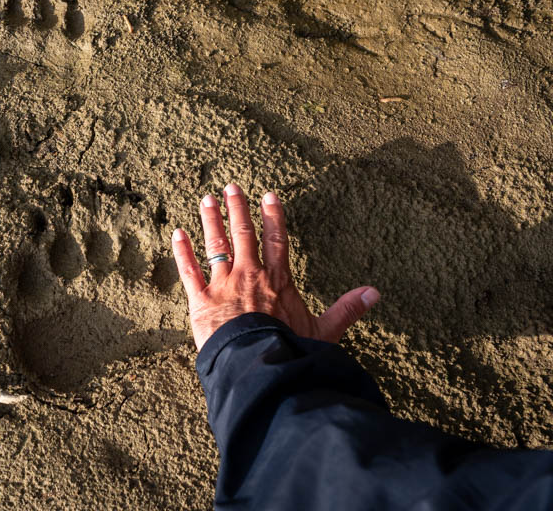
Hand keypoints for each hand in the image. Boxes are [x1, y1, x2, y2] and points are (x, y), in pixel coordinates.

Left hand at [171, 184, 379, 349]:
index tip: (268, 195)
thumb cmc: (290, 351)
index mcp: (278, 281)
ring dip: (211, 221)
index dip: (273, 216)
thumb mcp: (324, 332)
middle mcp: (250, 275)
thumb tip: (375, 293)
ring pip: (216, 246)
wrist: (257, 366)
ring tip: (206, 199)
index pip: (276, 240)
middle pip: (243, 234)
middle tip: (231, 187)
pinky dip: (182, 251)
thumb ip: (346, 310)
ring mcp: (224, 285)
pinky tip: (177, 233)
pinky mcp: (201, 301)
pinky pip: (189, 271)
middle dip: (237, 209)